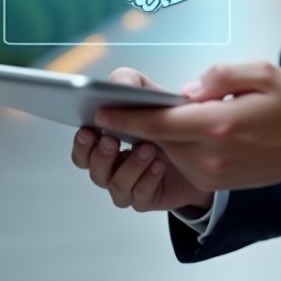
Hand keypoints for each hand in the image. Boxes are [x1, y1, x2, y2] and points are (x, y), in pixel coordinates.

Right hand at [70, 68, 212, 213]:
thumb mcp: (149, 93)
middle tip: (111, 140)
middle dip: (100, 155)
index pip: (83, 147)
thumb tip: (116, 84)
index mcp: (107, 139)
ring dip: (130, 166)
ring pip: (116, 185)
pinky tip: (159, 164)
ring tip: (148, 149)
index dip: (81, 142)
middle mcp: (113, 165)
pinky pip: (140, 195)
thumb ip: (130, 82)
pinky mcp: (147, 197)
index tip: (87, 130)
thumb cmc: (166, 118)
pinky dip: (148, 179)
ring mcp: (128, 184)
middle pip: (93, 169)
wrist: (198, 146)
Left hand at [93, 61, 280, 191]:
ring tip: (149, 112)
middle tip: (118, 103)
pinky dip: (175, 144)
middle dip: (137, 122)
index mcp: (219, 125)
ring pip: (168, 151)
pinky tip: (180, 127)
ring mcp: (214, 173)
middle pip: (158, 138)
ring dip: (157, 133)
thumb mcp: (261, 71)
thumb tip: (187, 90)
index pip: (160, 122)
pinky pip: (184, 161)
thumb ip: (219, 75)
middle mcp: (212, 155)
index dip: (127, 116)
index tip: (101, 110)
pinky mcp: (218, 181)